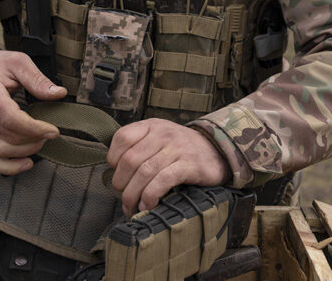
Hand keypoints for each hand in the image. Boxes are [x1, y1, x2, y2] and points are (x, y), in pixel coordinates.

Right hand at [0, 49, 66, 174]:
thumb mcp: (17, 62)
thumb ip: (37, 79)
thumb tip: (60, 94)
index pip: (11, 119)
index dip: (34, 129)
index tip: (53, 131)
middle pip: (9, 138)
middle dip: (35, 140)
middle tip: (50, 133)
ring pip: (1, 152)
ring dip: (25, 152)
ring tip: (40, 142)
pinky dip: (7, 168)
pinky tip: (26, 164)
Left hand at [107, 119, 231, 215]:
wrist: (217, 150)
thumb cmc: (182, 149)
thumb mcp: (160, 138)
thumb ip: (139, 147)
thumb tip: (115, 173)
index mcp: (152, 126)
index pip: (122, 138)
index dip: (113, 159)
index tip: (118, 174)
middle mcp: (163, 134)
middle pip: (130, 160)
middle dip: (121, 183)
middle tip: (125, 197)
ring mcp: (176, 149)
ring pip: (144, 172)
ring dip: (133, 195)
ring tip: (132, 207)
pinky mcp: (189, 165)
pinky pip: (163, 180)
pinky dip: (151, 195)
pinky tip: (148, 205)